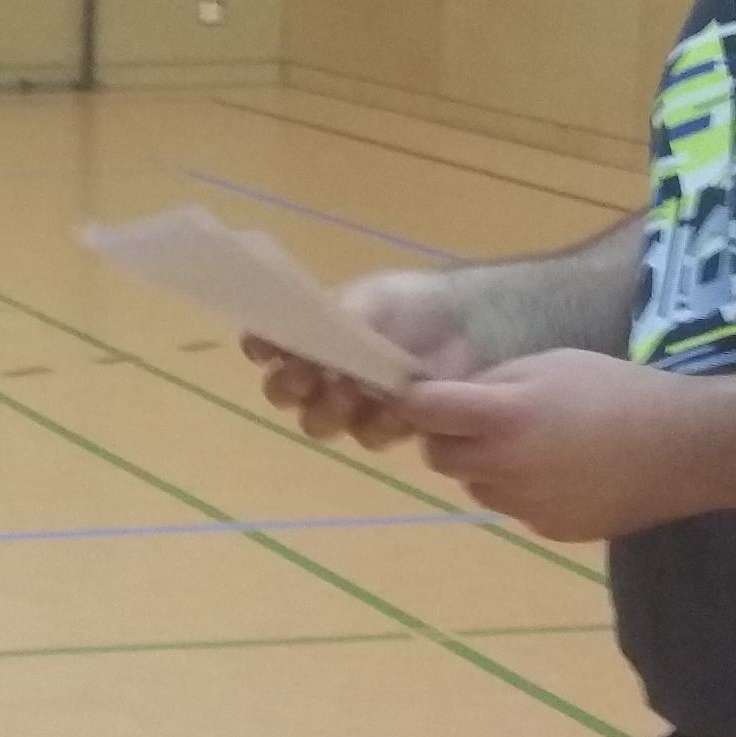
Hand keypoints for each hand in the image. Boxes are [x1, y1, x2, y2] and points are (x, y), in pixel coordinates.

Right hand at [252, 268, 482, 449]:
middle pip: (282, 394)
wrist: (473, 327)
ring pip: (318, 423)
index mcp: (312, 335)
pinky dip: (378, 423)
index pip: (265, 346)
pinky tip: (397, 408)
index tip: (272, 350)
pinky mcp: (388, 427)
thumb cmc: (416, 305)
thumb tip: (283, 342)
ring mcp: (354, 404)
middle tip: (308, 378)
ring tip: (355, 393)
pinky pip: (368, 436)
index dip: (263, 351)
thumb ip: (328, 322)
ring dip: (329, 410)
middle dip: (289, 389)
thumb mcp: (372, 300)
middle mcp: (322, 373)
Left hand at [398, 350, 705, 542]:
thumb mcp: (552, 364)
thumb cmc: (618, 391)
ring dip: (484, 466)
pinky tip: (563, 472)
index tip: (422, 395)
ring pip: (474, 485)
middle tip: (479, 420)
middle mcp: (505, 467)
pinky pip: (513, 507)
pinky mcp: (548, 529)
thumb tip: (451, 397)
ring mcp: (525, 505)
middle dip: (447, 437)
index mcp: (504, 416)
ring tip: (534, 445)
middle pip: (439, 457)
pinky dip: (521, 489)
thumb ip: (495, 381)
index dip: (417, 401)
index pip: (425, 411)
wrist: (683, 447)